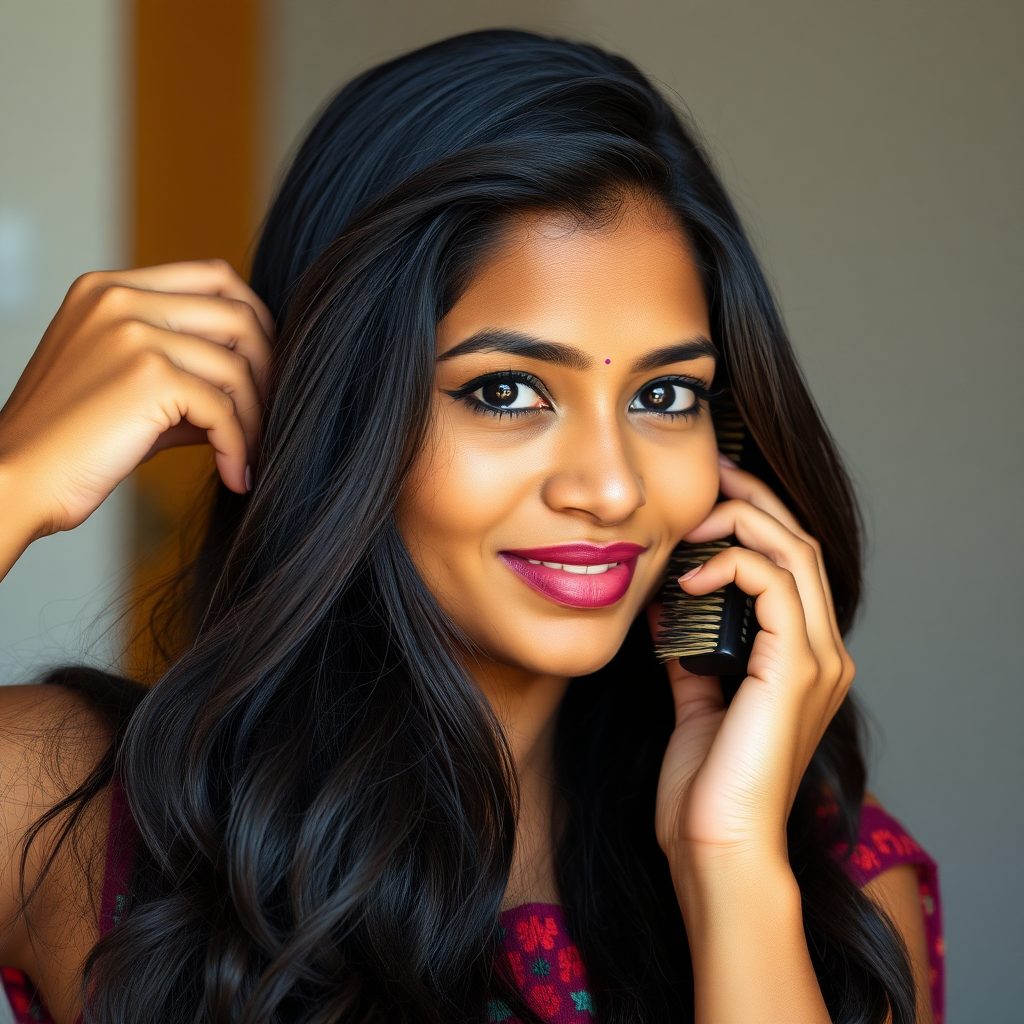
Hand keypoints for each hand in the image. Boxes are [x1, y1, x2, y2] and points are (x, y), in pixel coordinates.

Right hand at [0, 260, 272, 540]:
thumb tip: (257, 380)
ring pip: (238, 368)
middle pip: (239, 315)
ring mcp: (133, 333)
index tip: (265, 370)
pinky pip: (224, 410)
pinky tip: (236, 474)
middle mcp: (121, 299)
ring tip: (250, 455)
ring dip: (256, 419)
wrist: (17, 481)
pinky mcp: (147, 377)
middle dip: (268, 370)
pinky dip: (239, 446)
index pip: (214, 276)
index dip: (255, 321)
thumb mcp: (130, 386)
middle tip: (270, 416)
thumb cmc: (73, 443)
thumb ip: (186, 368)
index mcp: (110, 288)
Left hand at [649, 457, 853, 878]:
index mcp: (801, 659)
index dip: (753, 518)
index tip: (707, 493)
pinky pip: (772, 586)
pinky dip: (730, 564)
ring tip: (693, 516)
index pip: (791, 564)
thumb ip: (692, 650)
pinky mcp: (795, 670)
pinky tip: (686, 574)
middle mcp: (822, 653)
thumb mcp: (695, 698)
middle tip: (709, 473)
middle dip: (753, 500)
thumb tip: (668, 604)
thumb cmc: (704, 785)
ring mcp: (816, 660)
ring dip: (741, 521)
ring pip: (795, 554)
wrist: (715, 846)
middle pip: (801, 544)